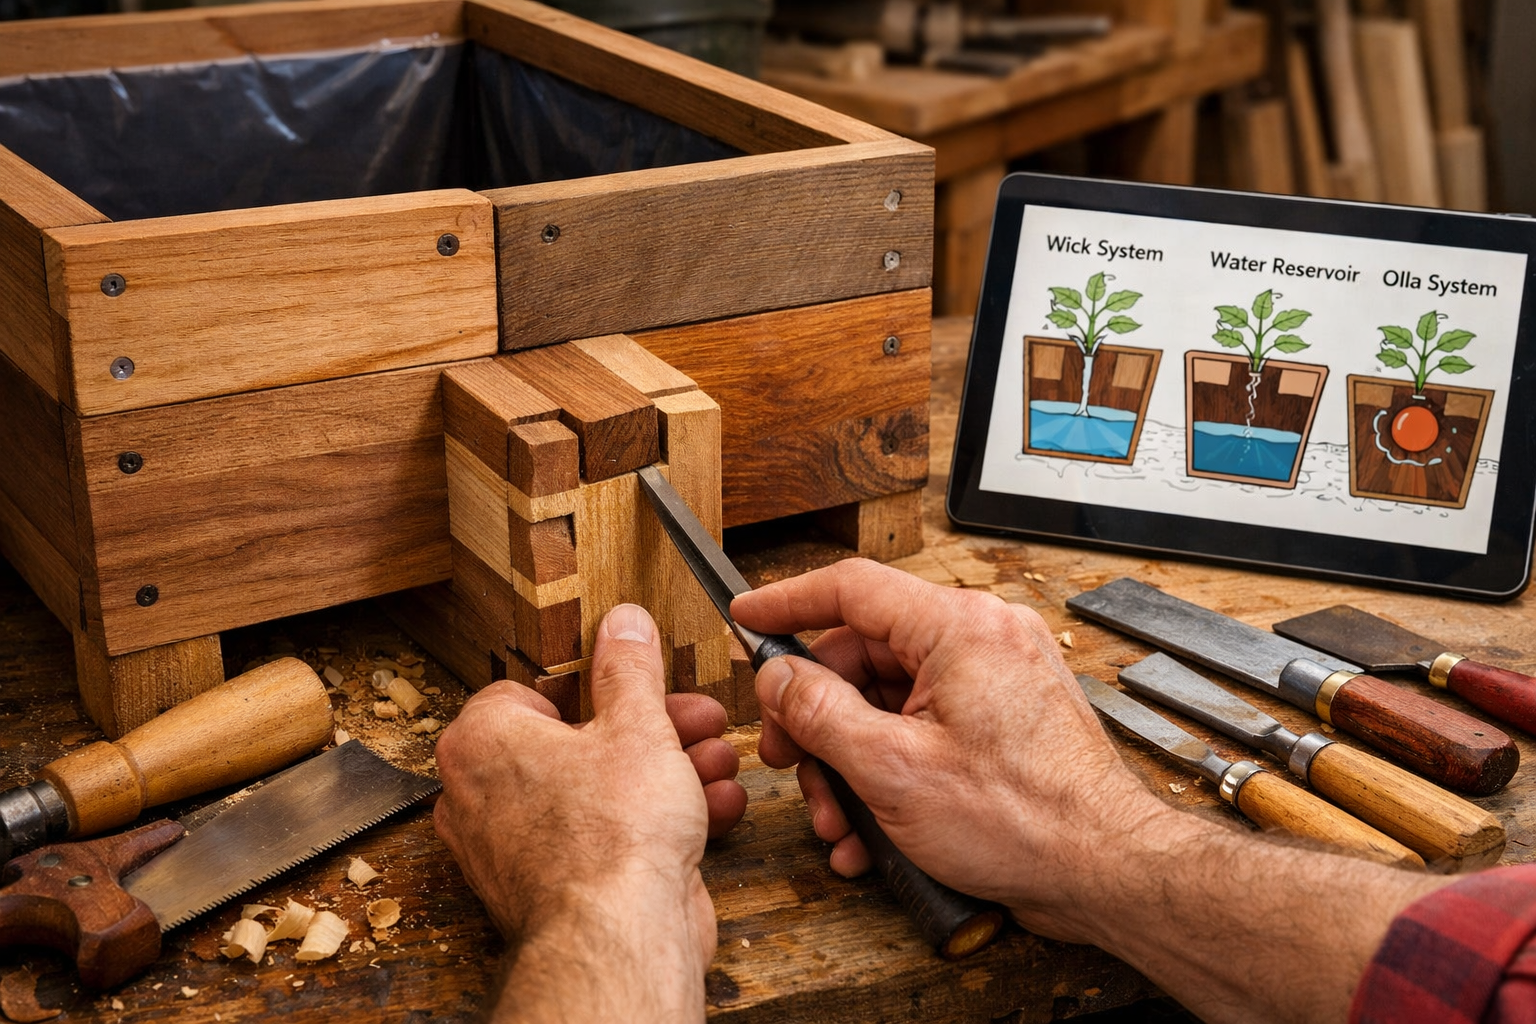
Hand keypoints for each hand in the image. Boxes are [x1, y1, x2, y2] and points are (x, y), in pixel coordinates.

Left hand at [433, 604, 746, 1021]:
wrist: (623, 937)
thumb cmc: (611, 836)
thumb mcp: (637, 724)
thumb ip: (630, 669)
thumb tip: (623, 625)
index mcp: (482, 742)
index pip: (532, 688)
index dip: (596, 682)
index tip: (637, 680)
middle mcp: (483, 797)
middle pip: (577, 739)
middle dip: (652, 728)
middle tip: (695, 717)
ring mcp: (517, 849)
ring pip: (598, 790)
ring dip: (667, 772)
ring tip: (714, 759)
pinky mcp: (556, 888)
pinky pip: (606, 837)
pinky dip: (656, 821)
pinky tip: (712, 806)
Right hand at [733, 558, 1172, 938]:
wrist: (1106, 871)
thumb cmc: (1025, 819)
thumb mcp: (892, 768)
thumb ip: (820, 713)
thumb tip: (777, 677)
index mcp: (960, 628)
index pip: (851, 589)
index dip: (787, 603)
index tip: (746, 617)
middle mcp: (982, 640)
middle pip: (863, 655)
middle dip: (815, 718)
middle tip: (787, 758)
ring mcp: (994, 681)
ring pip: (888, 701)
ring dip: (848, 761)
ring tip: (836, 819)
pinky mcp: (1000, 722)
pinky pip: (922, 728)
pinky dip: (888, 771)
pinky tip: (870, 831)